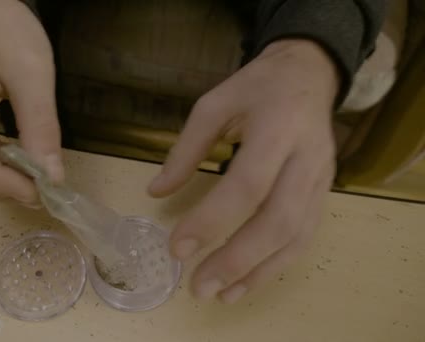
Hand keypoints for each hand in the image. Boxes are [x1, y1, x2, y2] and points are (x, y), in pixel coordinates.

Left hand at [149, 39, 338, 302]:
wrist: (309, 74)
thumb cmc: (256, 87)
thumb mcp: (214, 104)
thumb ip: (185, 149)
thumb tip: (155, 192)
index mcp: (277, 128)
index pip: (246, 185)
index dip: (212, 220)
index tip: (177, 247)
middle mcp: (305, 159)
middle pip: (277, 220)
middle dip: (237, 259)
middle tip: (199, 287)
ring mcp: (320, 179)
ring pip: (295, 236)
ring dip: (258, 272)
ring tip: (221, 295)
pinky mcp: (324, 192)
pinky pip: (304, 236)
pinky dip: (276, 264)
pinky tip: (247, 282)